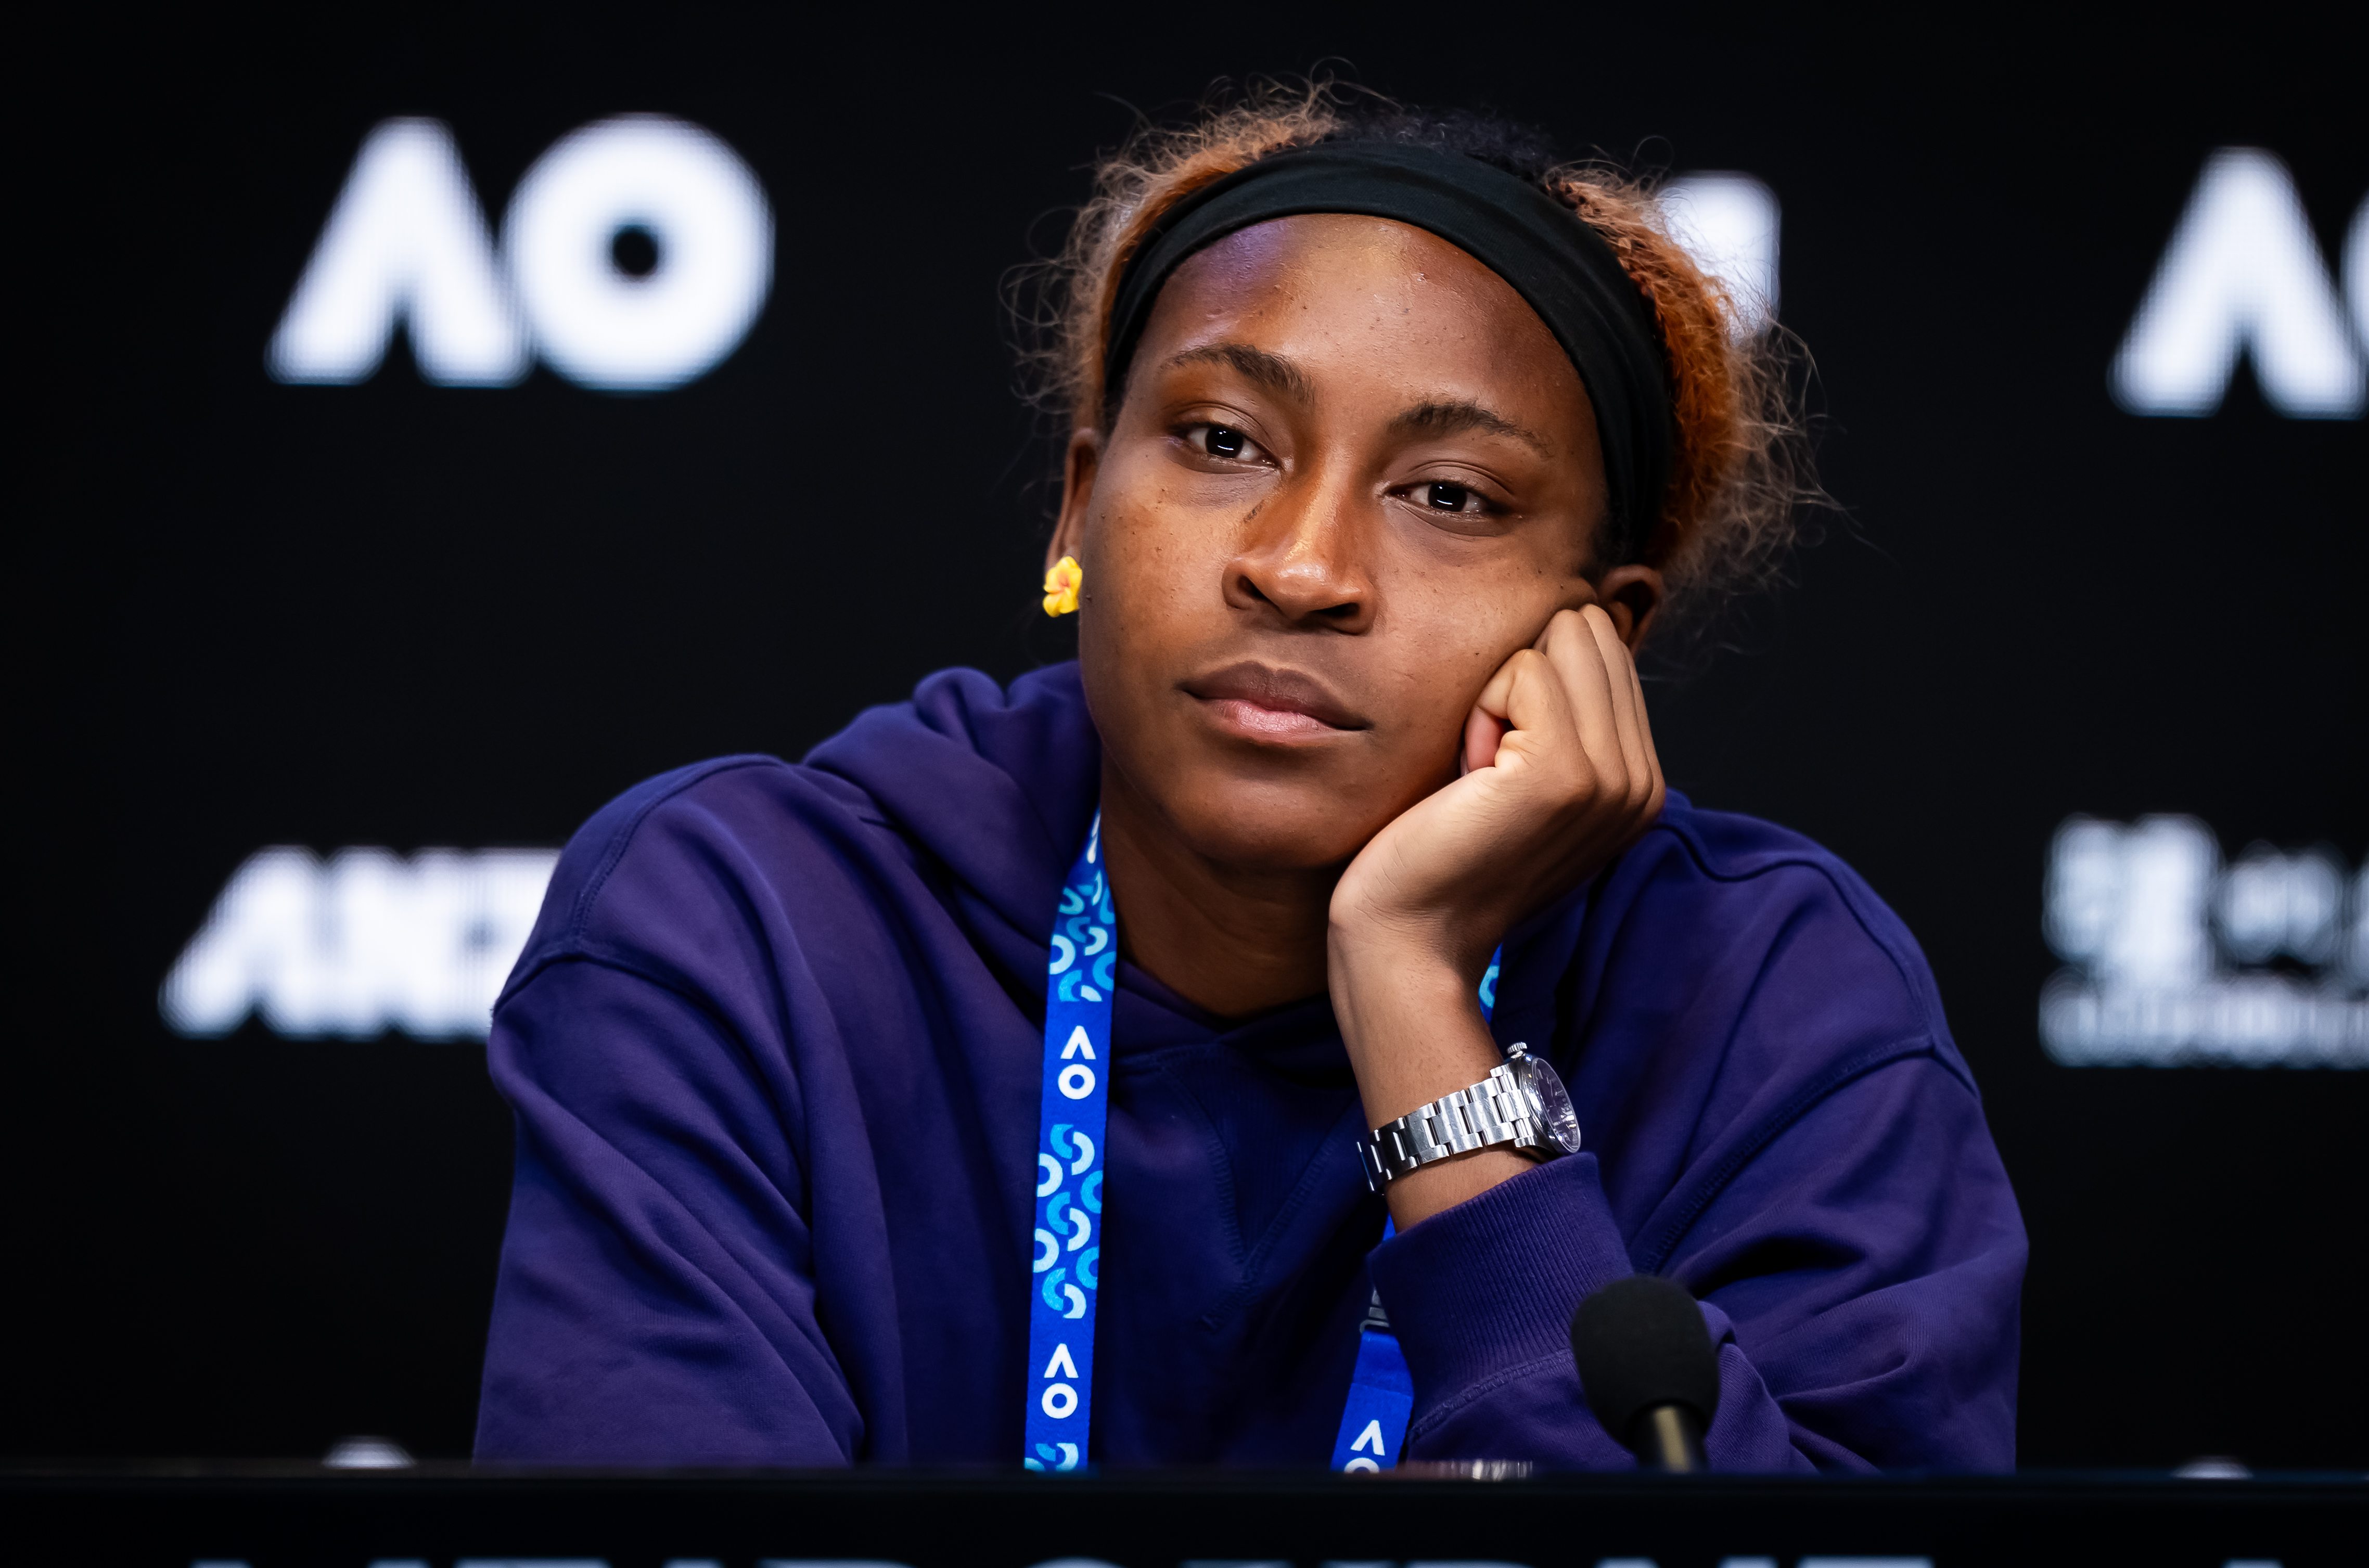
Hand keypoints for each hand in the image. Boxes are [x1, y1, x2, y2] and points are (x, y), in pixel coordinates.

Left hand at [1327, 605, 1664, 1224]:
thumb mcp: (1521, 778)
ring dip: (1497, 694)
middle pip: (1588, 632)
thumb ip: (1563, 715)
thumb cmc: (1444, 852)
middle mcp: (1642, 781)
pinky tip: (1469, 779)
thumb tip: (1570, 620)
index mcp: (1639, 781)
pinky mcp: (1566, 774)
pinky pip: (1524, 670)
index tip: (1501, 764)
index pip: (1603, 648)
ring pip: (1560, 641)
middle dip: (1521, 679)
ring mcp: (1612, 778)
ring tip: (1480, 773)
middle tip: (1487, 765)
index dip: (1531, 685)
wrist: (1410, 937)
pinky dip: (1478, 711)